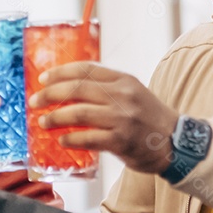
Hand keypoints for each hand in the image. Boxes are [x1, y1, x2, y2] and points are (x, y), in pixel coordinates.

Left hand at [28, 62, 178, 174]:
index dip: (60, 72)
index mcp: (124, 80)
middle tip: (35, 101)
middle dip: (50, 94)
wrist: (176, 142)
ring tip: (43, 122)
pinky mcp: (121, 140)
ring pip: (79, 113)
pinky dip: (70, 138)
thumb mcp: (132, 92)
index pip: (86, 69)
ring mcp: (122, 118)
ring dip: (55, 117)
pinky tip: (62, 139)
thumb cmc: (149, 118)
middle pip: (77, 88)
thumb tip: (68, 88)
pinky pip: (87, 138)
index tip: (43, 79)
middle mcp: (123, 95)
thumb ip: (106, 87)